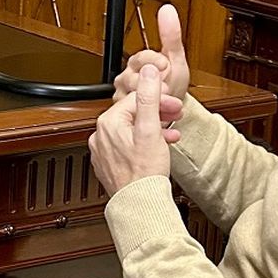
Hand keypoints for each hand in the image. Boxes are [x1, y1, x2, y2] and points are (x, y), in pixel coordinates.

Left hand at [89, 65, 181, 194]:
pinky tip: (158, 148)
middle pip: (133, 113)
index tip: (174, 103)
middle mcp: (101, 136)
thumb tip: (148, 72)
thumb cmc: (145, 173)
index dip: (159, 98)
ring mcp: (104, 151)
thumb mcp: (151, 129)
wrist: (140, 205)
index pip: (136, 98)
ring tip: (170, 132)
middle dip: (157, 112)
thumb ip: (149, 97)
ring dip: (154, 128)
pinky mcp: (110, 164)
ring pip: (132, 130)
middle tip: (175, 114)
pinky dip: (145, 143)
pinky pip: (129, 145)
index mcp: (108, 123)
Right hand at [113, 3, 191, 111]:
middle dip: (150, 83)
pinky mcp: (123, 110)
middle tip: (165, 86)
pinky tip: (158, 111)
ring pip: (130, 94)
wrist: (172, 108)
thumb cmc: (173, 82)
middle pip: (131, 77)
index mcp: (138, 61)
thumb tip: (167, 9)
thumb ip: (170, 35)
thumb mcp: (176, 58)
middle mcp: (126, 76)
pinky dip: (147, 112)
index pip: (140, 56)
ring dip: (148, 99)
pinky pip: (130, 111)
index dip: (153, 60)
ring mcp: (123, 93)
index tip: (165, 63)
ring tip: (163, 102)